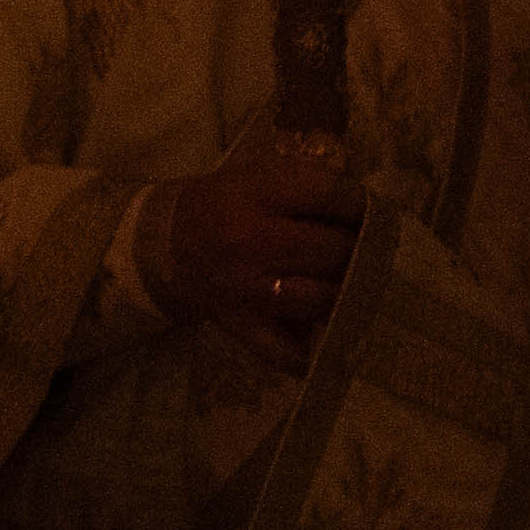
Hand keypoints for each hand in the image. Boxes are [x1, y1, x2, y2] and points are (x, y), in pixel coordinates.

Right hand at [149, 134, 363, 358]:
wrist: (164, 242)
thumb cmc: (221, 204)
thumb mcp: (257, 176)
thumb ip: (308, 185)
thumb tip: (366, 209)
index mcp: (258, 195)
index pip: (331, 196)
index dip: (358, 203)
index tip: (365, 210)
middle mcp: (254, 241)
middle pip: (333, 250)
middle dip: (357, 248)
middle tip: (363, 248)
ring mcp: (248, 289)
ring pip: (321, 298)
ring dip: (344, 291)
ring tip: (348, 283)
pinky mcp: (241, 323)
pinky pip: (284, 349)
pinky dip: (307, 352)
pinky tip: (320, 340)